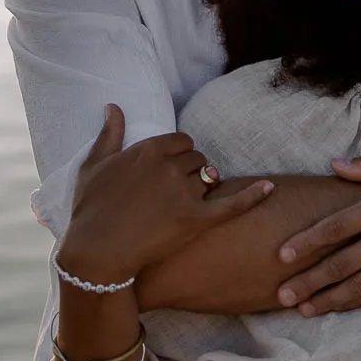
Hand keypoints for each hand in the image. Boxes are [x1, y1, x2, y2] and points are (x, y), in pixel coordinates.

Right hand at [59, 105, 274, 283]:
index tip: (171, 170)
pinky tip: (269, 188)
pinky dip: (253, 195)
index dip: (179, 155)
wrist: (96, 253)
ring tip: (187, 204)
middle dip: (191, 172)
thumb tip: (114, 107)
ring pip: (209, 178)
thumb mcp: (94, 166)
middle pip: (198, 159)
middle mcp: (169, 166)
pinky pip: (233, 203)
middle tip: (176, 192)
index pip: (182, 141)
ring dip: (204, 187)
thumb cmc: (91, 210)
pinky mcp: (197, 219)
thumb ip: (109, 134)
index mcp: (148, 150)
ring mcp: (185, 192)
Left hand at [273, 149, 360, 314]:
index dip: (306, 243)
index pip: (336, 228)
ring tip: (304, 310)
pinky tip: (342, 308)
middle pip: (342, 264)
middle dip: (308, 282)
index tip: (282, 255)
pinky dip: (360, 302)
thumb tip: (334, 165)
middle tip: (281, 295)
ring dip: (329, 300)